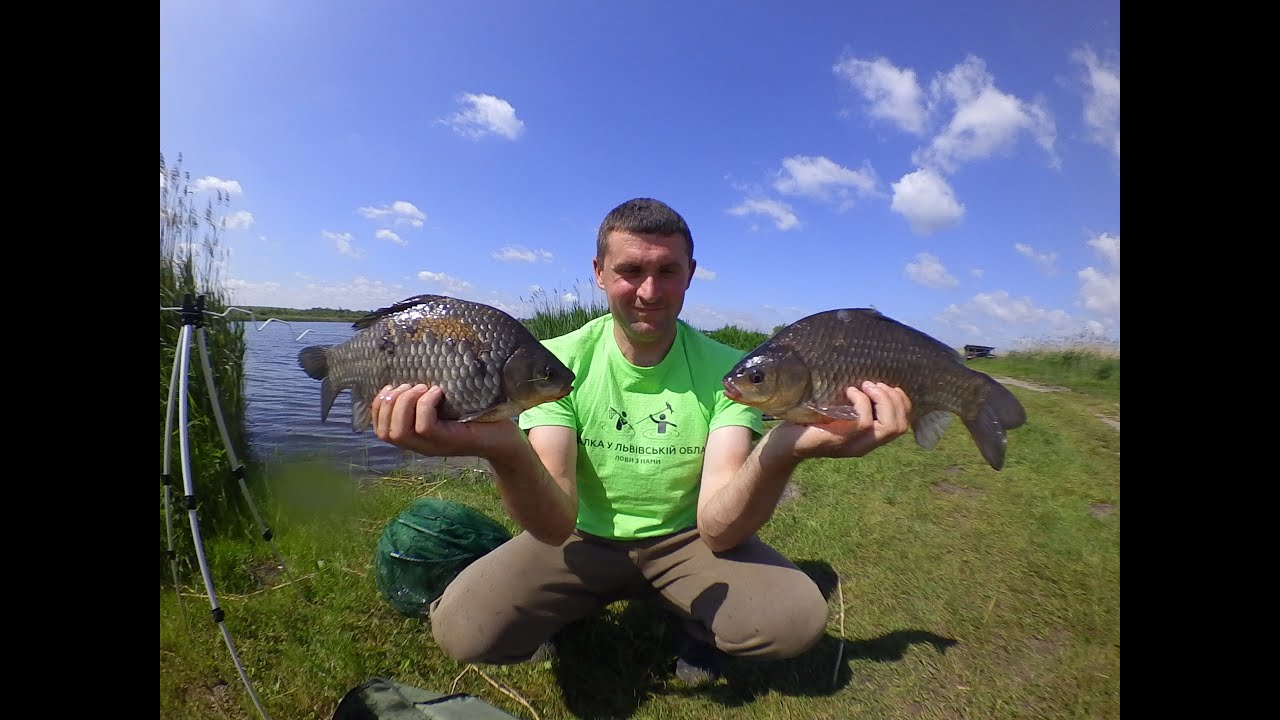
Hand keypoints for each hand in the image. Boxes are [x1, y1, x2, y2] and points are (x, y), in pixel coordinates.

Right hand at [371, 384, 520, 459]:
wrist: (504, 436)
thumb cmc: (476, 416)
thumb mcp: (445, 404)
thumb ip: (426, 397)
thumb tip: (410, 369)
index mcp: (414, 437)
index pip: (380, 430)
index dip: (378, 406)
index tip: (391, 386)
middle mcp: (420, 445)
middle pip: (385, 432)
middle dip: (390, 403)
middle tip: (411, 386)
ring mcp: (433, 446)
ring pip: (400, 432)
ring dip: (406, 403)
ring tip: (423, 388)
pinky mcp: (449, 441)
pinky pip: (424, 426)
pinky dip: (425, 405)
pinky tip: (438, 393)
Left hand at [777, 382, 912, 459]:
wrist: (784, 443)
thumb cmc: (810, 423)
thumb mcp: (838, 412)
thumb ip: (856, 405)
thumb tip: (871, 380)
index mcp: (869, 439)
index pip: (902, 425)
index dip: (901, 403)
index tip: (885, 385)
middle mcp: (865, 445)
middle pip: (899, 426)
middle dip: (893, 399)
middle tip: (873, 384)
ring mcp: (854, 445)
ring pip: (888, 426)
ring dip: (880, 399)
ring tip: (863, 386)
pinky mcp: (840, 439)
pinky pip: (863, 422)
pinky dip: (860, 401)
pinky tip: (848, 392)